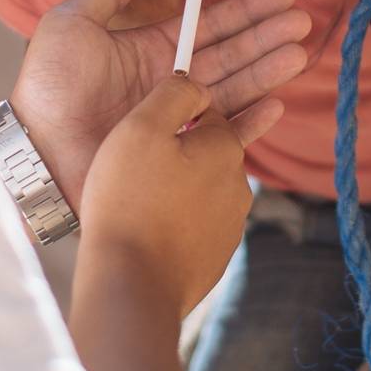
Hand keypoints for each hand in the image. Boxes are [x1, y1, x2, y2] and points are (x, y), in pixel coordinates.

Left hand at [13, 0, 310, 211]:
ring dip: (267, 70)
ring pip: (233, 89)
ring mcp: (175, 118)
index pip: (207, 25)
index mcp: (148, 49)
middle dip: (266, 35)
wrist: (37, 148)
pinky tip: (276, 104)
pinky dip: (250, 123)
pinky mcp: (177, 153)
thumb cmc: (47, 86)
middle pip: (230, 54)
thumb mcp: (69, 23)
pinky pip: (222, 137)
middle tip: (300, 19)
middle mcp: (168, 82)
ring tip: (299, 52)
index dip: (244, 10)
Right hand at [78, 75, 253, 316]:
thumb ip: (174, 94)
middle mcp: (239, 185)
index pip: (209, 110)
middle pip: (208, 149)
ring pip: (203, 187)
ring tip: (138, 192)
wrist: (131, 285)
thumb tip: (197, 84)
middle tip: (139, 159)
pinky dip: (178, 217)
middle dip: (181, 148)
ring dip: (180, 183)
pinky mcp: (216, 256)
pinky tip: (147, 222)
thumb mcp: (142, 127)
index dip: (177, 112)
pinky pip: (197, 222)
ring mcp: (230, 225)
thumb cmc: (131, 200)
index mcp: (225, 147)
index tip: (149, 123)